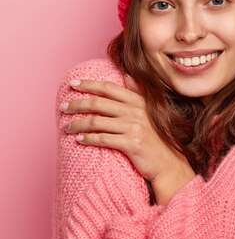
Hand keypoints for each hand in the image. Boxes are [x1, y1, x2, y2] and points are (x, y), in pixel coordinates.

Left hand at [60, 75, 194, 205]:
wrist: (168, 163)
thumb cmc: (157, 138)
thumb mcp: (150, 111)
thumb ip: (138, 93)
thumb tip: (126, 75)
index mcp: (139, 101)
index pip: (109, 88)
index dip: (89, 84)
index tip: (72, 84)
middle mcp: (136, 112)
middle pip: (98, 103)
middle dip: (77, 104)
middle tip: (63, 108)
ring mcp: (134, 127)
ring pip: (97, 122)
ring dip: (78, 124)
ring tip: (67, 127)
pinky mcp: (131, 144)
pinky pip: (103, 139)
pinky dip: (88, 139)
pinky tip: (79, 140)